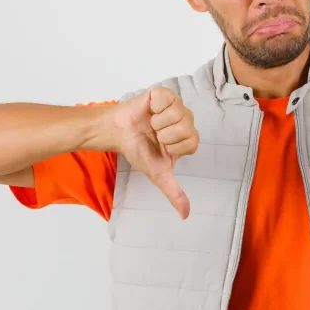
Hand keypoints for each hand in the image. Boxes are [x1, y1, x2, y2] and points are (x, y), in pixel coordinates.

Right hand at [106, 88, 199, 218]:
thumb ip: (174, 193)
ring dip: (156, 122)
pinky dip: (153, 107)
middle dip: (164, 134)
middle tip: (154, 134)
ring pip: (176, 113)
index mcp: (188, 139)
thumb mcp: (158, 174)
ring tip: (150, 123)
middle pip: (185, 127)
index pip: (192, 142)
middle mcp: (186, 120)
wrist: (117, 133)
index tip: (161, 146)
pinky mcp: (164, 93)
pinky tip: (148, 111)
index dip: (173, 146)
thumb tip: (185, 215)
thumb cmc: (138, 150)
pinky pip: (165, 99)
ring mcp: (176, 105)